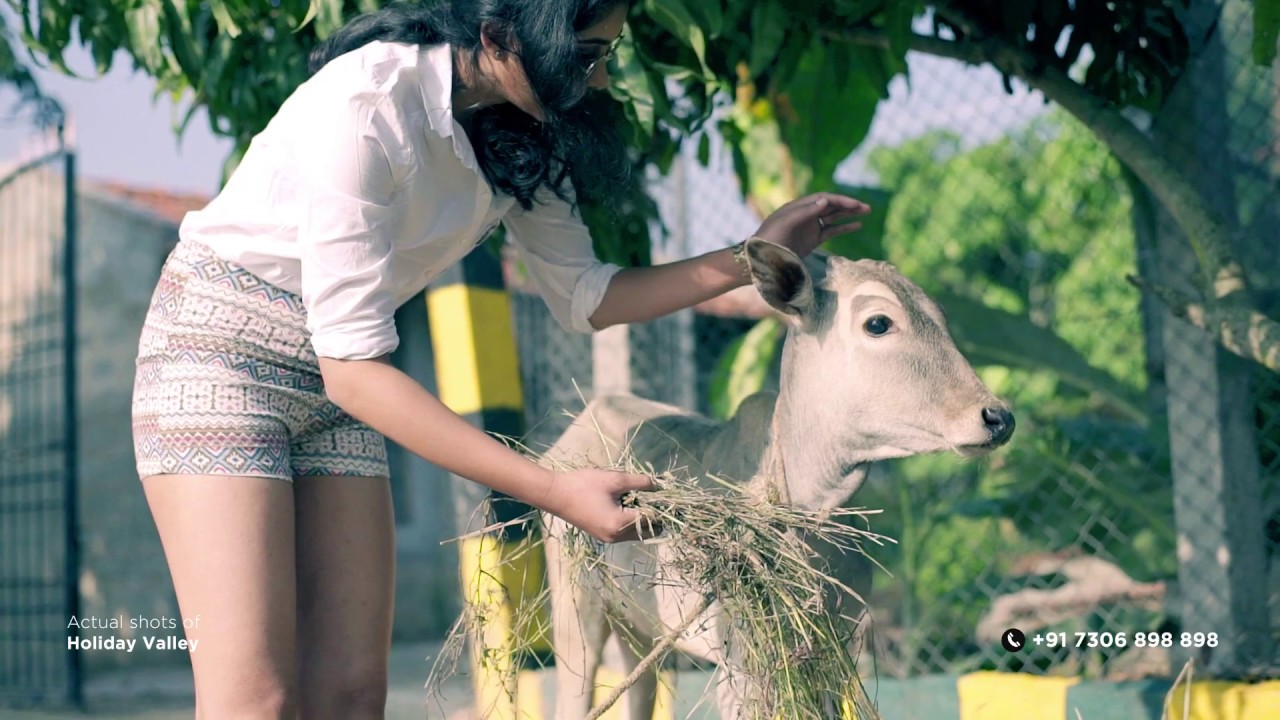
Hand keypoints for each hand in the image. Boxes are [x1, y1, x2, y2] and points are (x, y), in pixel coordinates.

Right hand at [540, 468, 657, 542]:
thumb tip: (658, 485)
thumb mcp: (614, 479)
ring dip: (640, 517)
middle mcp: (616, 537)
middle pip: (647, 530)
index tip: (660, 492)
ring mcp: (608, 539)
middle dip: (651, 514)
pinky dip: (629, 520)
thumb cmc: (583, 485)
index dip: (659, 506)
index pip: (652, 519)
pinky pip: (624, 532)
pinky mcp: (602, 536)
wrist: (555, 495)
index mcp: (620, 524)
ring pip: (636, 532)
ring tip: (634, 497)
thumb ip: (640, 482)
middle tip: (648, 495)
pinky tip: (623, 503)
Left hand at [752, 192, 871, 257]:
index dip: (840, 200)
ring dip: (849, 214)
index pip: (823, 199)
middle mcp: (806, 214)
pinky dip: (844, 228)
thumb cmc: (770, 239)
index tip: (854, 204)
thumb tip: (825, 200)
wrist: (761, 259)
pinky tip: (857, 225)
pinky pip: (831, 231)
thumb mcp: (786, 223)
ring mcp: (809, 227)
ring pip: (833, 217)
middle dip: (848, 205)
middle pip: (831, 206)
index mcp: (798, 206)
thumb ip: (805, 212)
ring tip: (866, 212)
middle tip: (867, 207)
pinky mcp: (812, 240)